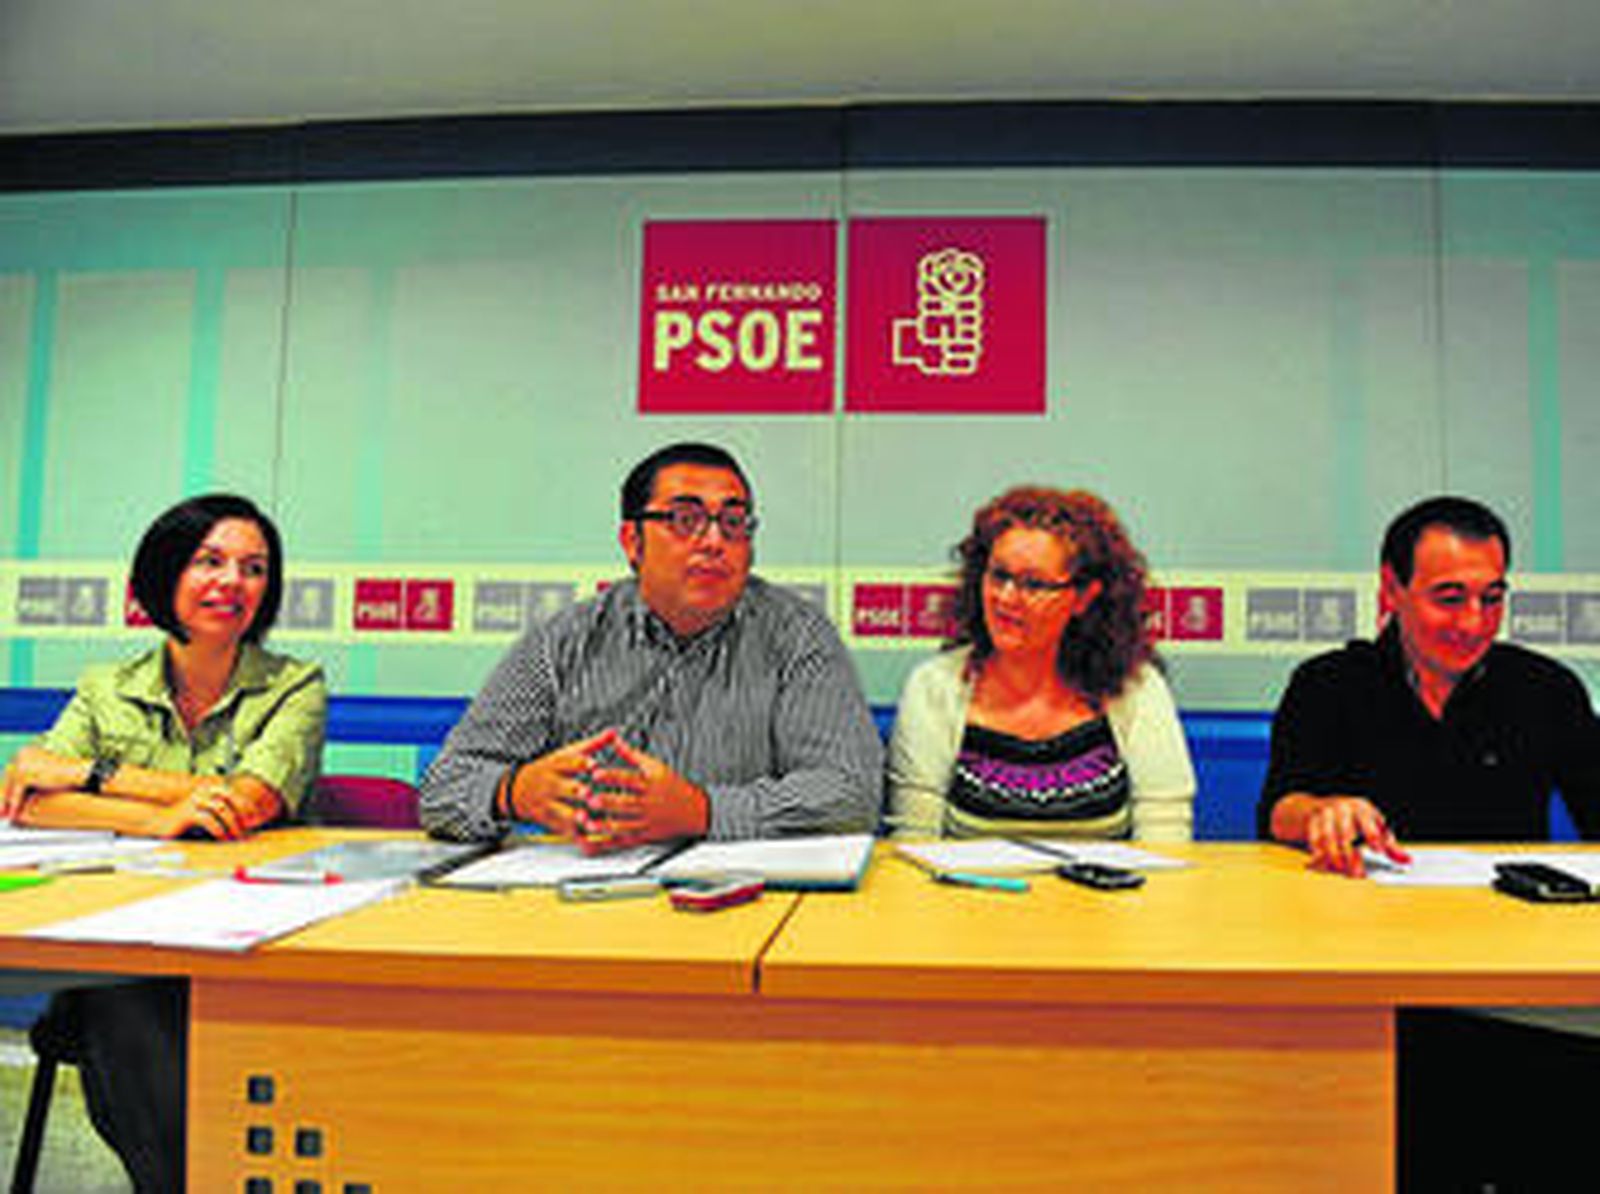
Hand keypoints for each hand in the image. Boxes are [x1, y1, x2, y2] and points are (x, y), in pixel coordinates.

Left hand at [1, 747, 89, 818]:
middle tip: (1, 811)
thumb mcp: (42, 774)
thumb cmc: (65, 775)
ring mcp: (22, 763)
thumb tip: (12, 792)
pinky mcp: (25, 773)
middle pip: (6, 779)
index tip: (4, 801)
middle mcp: (20, 754)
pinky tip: (14, 814)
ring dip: (6, 802)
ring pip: (9, 786)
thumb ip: (27, 778)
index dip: (6, 788)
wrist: (80, 772)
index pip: (9, 772)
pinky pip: (16, 792)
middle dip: (3, 797)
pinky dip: (14, 804)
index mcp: (25, 751)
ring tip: (6, 815)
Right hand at [142, 781, 241, 839]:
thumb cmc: (184, 822)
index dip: (248, 804)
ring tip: (237, 837)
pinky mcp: (188, 814)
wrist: (158, 824)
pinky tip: (224, 839)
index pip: (235, 793)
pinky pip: (209, 820)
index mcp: (209, 789)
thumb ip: (223, 813)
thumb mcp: (206, 814)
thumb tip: (246, 821)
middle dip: (242, 815)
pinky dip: (219, 830)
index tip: (259, 817)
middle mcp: (204, 791)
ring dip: (233, 825)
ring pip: (222, 810)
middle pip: (231, 800)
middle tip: (249, 830)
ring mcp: (196, 801)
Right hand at [506, 729, 617, 835]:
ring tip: (585, 818)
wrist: (517, 790)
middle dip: (576, 791)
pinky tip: (588, 840)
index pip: (568, 762)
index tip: (593, 764)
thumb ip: (592, 745)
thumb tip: (613, 732)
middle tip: (588, 793)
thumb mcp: (566, 755)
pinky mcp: (550, 820)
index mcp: (556, 765)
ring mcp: (548, 803)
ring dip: (573, 816)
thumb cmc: (549, 770)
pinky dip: (576, 836)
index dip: (580, 763)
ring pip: (561, 811)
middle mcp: (551, 784)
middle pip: (563, 787)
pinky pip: (563, 829)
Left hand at [578, 734, 709, 852]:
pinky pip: (625, 839)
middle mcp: (648, 803)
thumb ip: (630, 753)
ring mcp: (647, 821)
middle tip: (590, 799)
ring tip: (589, 823)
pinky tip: (596, 839)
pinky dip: (610, 841)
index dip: (612, 776)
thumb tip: (614, 739)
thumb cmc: (673, 786)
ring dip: (605, 824)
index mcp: (649, 783)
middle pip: (625, 802)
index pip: (629, 778)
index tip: (596, 774)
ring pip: (624, 824)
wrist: (694, 810)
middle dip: (607, 802)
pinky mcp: (645, 835)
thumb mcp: (654, 766)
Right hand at [1305, 796, 1409, 877]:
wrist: (1319, 808)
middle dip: (1350, 855)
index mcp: (1361, 808)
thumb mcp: (1372, 826)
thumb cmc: (1352, 820)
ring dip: (1334, 856)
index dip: (1373, 834)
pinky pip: (1313, 838)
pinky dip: (1317, 851)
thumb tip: (1407, 860)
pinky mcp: (1312, 821)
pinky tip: (1321, 860)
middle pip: (1346, 832)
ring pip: (1328, 837)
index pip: (1367, 819)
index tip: (1378, 849)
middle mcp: (1342, 808)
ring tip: (1340, 869)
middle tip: (1356, 872)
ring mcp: (1325, 814)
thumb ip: (1389, 845)